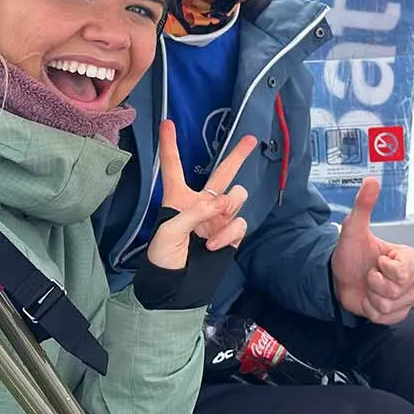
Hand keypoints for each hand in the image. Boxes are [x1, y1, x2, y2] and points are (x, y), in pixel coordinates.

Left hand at [147, 121, 253, 270]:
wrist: (176, 290)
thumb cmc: (163, 259)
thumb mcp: (169, 232)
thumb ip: (195, 212)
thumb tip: (222, 203)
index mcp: (178, 198)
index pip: (174, 166)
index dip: (170, 145)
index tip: (167, 122)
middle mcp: (201, 204)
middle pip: (222, 173)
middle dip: (237, 155)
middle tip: (251, 139)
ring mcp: (218, 218)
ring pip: (237, 196)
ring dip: (230, 205)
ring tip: (217, 221)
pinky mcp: (230, 234)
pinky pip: (239, 222)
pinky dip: (230, 231)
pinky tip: (215, 245)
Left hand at [330, 178, 413, 323]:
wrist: (338, 280)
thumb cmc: (348, 256)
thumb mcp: (353, 229)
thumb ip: (364, 205)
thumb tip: (371, 181)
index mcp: (406, 257)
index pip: (405, 271)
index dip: (386, 270)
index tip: (376, 262)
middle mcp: (410, 277)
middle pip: (399, 291)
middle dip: (376, 285)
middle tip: (369, 274)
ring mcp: (406, 296)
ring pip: (391, 305)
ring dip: (372, 298)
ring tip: (368, 286)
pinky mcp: (398, 313)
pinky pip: (388, 318)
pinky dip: (372, 311)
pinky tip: (369, 299)